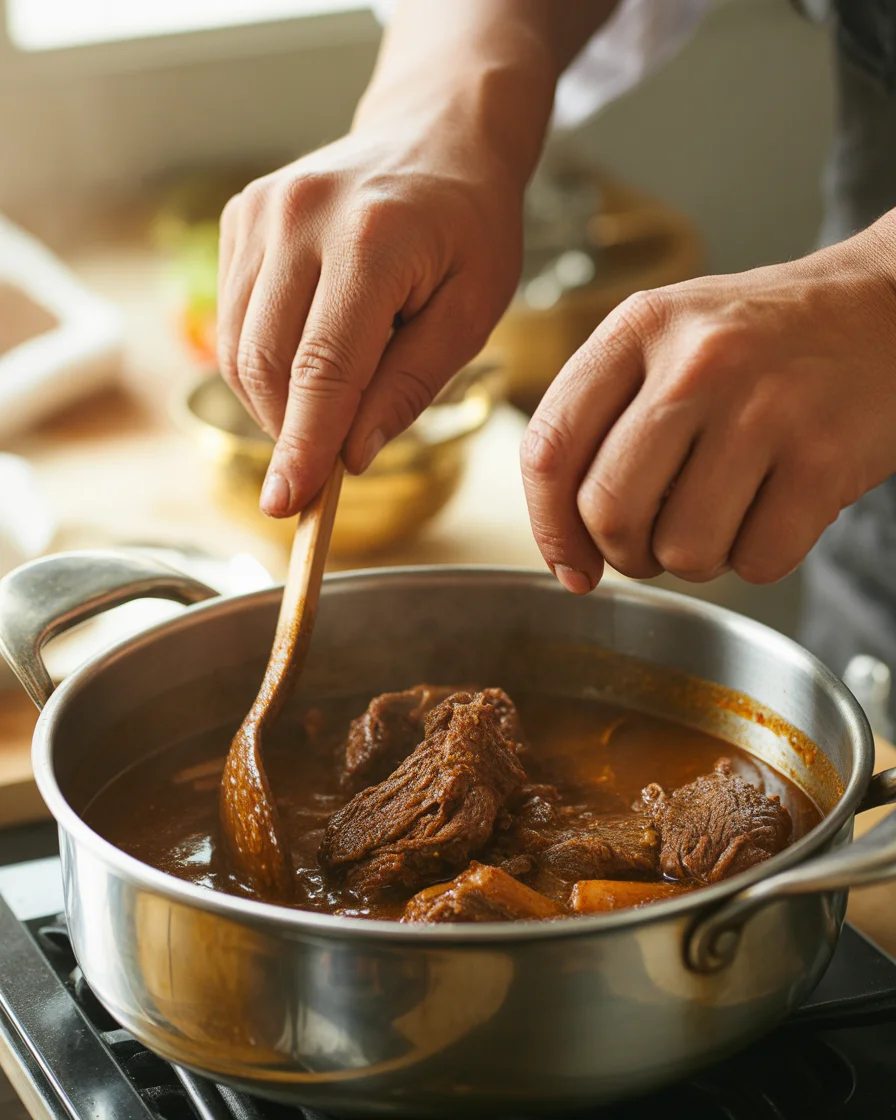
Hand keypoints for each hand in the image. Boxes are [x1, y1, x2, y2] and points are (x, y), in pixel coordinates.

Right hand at [217, 126, 522, 516]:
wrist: (436, 136)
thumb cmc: (468, 229)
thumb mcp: (472, 311)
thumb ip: (411, 384)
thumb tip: (352, 456)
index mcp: (371, 241)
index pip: (322, 369)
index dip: (303, 446)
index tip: (288, 505)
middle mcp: (300, 218)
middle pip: (267, 364)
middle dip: (290, 430)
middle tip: (330, 456)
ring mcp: (259, 211)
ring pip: (237, 348)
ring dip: (273, 400)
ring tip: (330, 396)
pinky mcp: (239, 217)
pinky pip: (232, 319)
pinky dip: (262, 361)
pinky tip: (309, 351)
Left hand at [521, 220, 895, 590]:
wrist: (886, 310)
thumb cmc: (761, 341)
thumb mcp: (668, 338)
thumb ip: (602, 418)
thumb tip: (566, 546)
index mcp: (640, 328)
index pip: (549, 448)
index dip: (548, 527)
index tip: (570, 563)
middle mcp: (697, 363)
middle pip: (608, 512)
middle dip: (623, 553)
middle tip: (652, 540)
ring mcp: (764, 410)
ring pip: (681, 551)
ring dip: (694, 559)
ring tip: (721, 514)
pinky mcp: (824, 458)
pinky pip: (756, 562)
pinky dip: (758, 559)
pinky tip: (772, 511)